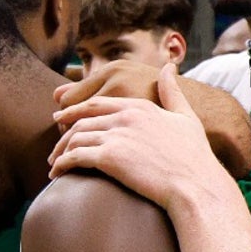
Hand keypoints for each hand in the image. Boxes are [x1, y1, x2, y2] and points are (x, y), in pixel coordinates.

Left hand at [54, 59, 250, 178]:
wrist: (196, 184)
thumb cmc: (195, 156)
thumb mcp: (186, 116)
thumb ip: (172, 92)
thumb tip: (168, 68)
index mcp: (139, 106)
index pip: (98, 103)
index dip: (77, 109)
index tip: (64, 117)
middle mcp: (125, 116)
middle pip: (82, 119)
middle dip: (64, 131)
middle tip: (54, 144)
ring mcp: (116, 135)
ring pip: (75, 137)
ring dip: (60, 151)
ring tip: (54, 164)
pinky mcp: (110, 158)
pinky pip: (75, 157)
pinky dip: (61, 164)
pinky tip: (57, 174)